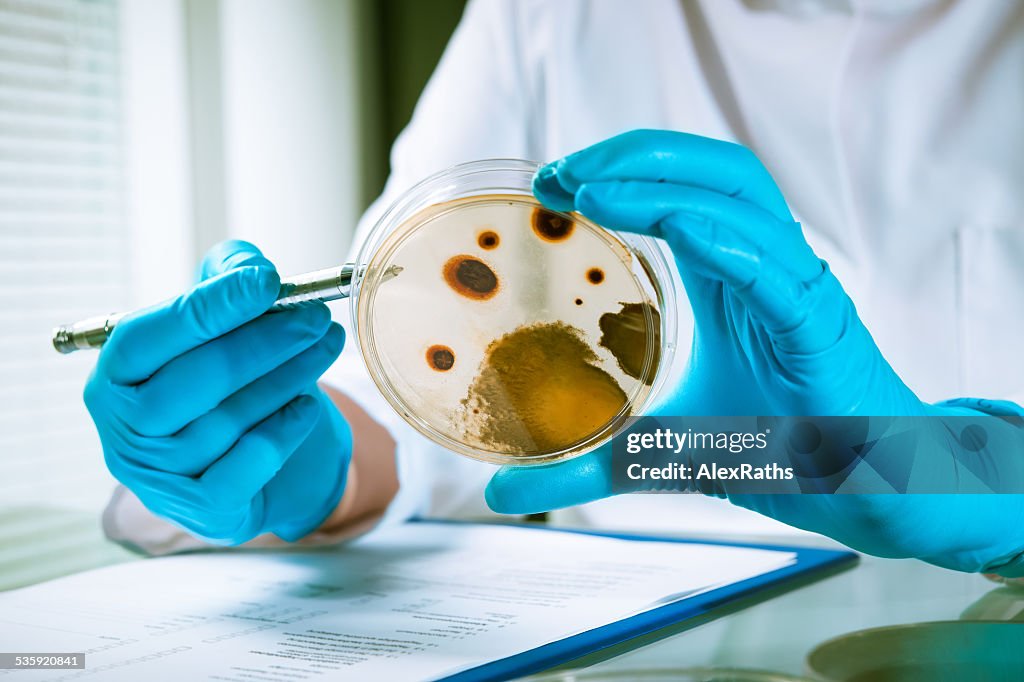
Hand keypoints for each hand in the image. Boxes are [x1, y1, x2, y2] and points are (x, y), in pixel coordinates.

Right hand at [85, 241, 351, 544]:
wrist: (246, 465)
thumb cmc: (222, 383)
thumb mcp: (218, 326)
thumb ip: (227, 282)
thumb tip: (253, 268)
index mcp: (114, 374)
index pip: (151, 334)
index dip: (211, 306)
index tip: (268, 281)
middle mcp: (125, 428)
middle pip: (196, 378)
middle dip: (266, 341)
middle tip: (316, 316)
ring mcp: (160, 476)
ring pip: (229, 419)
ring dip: (289, 376)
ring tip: (326, 344)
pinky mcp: (204, 510)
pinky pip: (249, 465)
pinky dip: (284, 431)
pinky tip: (308, 406)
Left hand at [487, 130, 1023, 574]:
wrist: (863, 489)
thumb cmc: (778, 452)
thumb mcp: (658, 453)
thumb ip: (585, 465)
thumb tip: (498, 492)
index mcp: (729, 275)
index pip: (678, 190)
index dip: (617, 172)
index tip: (550, 184)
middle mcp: (763, 265)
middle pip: (709, 170)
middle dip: (633, 155)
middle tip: (559, 172)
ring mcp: (794, 286)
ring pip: (740, 198)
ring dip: (663, 182)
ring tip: (591, 187)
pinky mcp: (818, 323)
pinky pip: (774, 266)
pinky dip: (724, 240)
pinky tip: (674, 228)